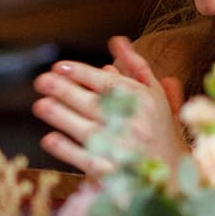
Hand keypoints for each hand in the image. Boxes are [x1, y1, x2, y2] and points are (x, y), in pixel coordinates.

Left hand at [33, 46, 186, 173]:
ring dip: (62, 117)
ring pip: (87, 130)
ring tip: (41, 105)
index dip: (82, 74)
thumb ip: (136, 67)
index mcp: (144, 102)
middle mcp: (133, 124)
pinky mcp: (111, 172)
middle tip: (42, 81)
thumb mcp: (154, 94)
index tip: (59, 66)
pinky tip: (50, 139)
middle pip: (94, 105)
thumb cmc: (159, 129)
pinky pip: (87, 160)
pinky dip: (67, 150)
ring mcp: (122, 150)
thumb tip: (116, 41)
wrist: (173, 174)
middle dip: (65, 92)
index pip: (109, 84)